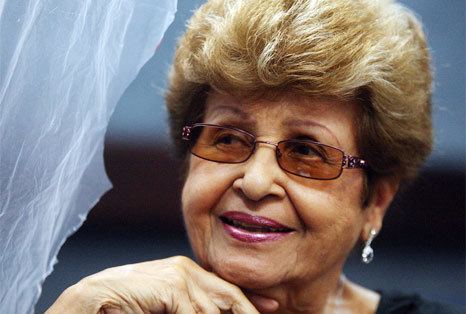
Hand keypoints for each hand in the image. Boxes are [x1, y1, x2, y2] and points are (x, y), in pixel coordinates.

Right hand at [45, 256, 274, 313]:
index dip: (249, 299)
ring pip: (213, 309)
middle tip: (270, 313)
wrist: (95, 297)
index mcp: (186, 271)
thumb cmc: (129, 302)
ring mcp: (179, 276)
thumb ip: (188, 306)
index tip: (271, 307)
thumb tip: (212, 312)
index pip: (224, 286)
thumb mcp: (166, 304)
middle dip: (247, 310)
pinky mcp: (171, 286)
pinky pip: (195, 313)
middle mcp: (186, 269)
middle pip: (227, 294)